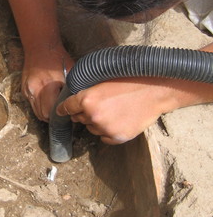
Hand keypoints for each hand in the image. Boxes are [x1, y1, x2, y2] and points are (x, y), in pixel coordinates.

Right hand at [22, 46, 73, 121]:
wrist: (40, 47)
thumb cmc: (58, 58)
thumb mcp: (71, 72)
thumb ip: (74, 89)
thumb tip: (80, 104)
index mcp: (48, 85)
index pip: (51, 112)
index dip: (60, 114)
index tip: (68, 112)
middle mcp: (34, 89)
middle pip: (43, 115)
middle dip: (53, 116)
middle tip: (63, 112)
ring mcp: (27, 90)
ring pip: (36, 112)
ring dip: (46, 113)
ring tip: (55, 107)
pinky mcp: (24, 90)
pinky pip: (33, 105)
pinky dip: (40, 106)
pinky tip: (48, 100)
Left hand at [56, 77, 171, 143]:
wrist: (156, 90)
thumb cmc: (131, 79)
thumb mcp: (104, 79)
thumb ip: (88, 89)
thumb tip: (76, 97)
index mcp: (87, 99)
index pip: (66, 107)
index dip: (63, 108)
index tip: (61, 111)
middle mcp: (93, 115)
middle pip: (78, 118)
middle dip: (83, 113)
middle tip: (97, 105)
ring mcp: (106, 128)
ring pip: (91, 129)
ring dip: (96, 122)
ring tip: (113, 111)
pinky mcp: (117, 137)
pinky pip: (104, 138)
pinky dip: (108, 132)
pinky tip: (119, 120)